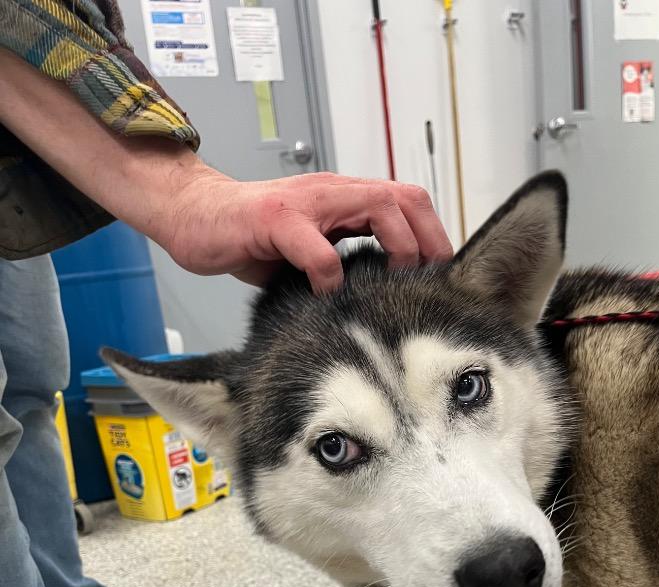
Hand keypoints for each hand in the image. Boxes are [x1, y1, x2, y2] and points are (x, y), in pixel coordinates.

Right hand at [158, 166, 452, 292]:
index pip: (409, 201)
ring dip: (396, 247)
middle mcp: (333, 193)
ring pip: (376, 207)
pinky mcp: (274, 219)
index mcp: (345, 199)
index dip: (433, 236)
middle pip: (405, 197)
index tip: (441, 276)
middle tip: (427, 283)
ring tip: (391, 284)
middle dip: (427, 241)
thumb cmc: (251, 236)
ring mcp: (306, 203)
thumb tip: (383, 301)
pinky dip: (330, 275)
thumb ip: (345, 263)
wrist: (195, 217)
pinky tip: (326, 297)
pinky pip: (317, 247)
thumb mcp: (310, 250)